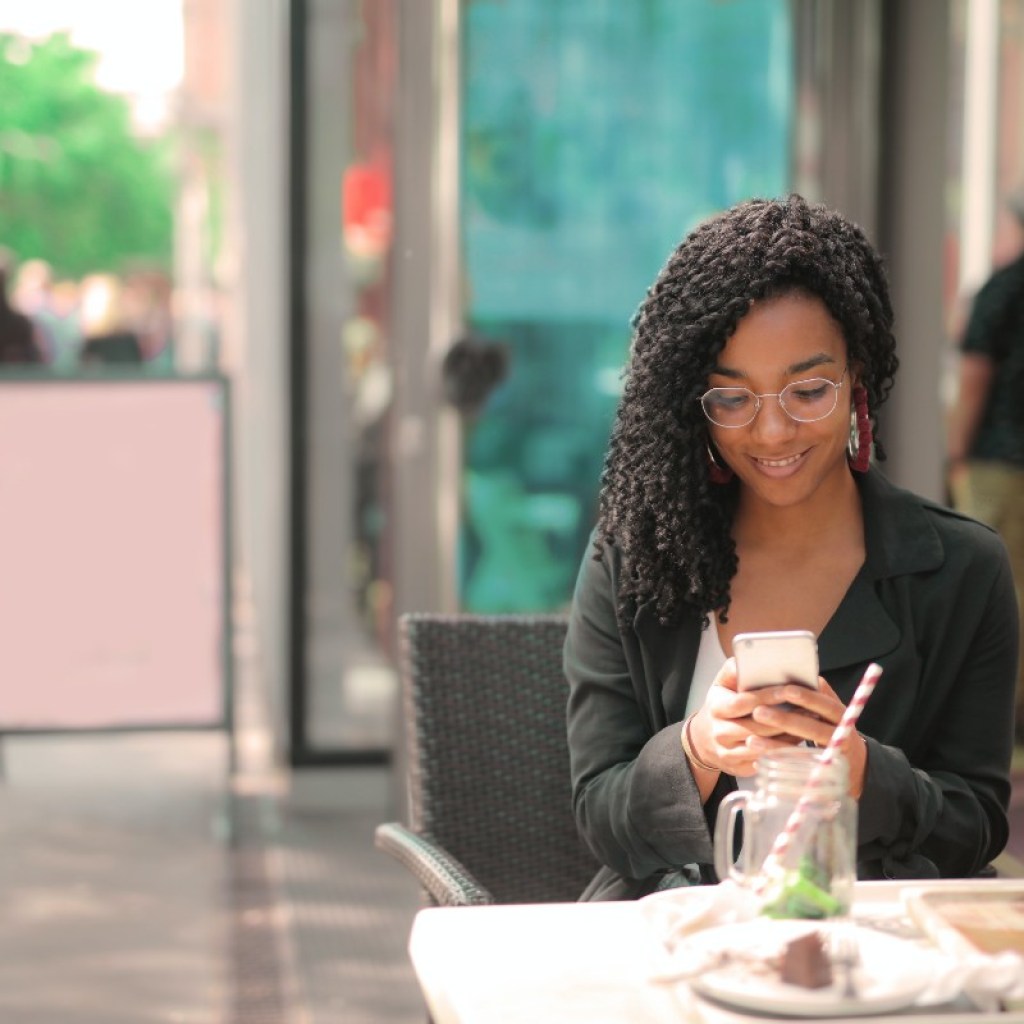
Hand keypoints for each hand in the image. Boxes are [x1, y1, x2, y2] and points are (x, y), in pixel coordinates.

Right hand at [687, 658, 806, 777]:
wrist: (704, 739)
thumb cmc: (721, 705)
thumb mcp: (721, 685)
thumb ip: (733, 670)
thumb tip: (746, 660)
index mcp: (716, 708)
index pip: (743, 702)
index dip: (767, 696)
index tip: (788, 690)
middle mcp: (719, 733)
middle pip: (757, 727)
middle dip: (785, 717)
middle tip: (809, 707)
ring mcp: (729, 753)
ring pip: (765, 746)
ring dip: (789, 735)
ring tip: (808, 722)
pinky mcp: (739, 769)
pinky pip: (767, 760)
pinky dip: (785, 749)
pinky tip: (798, 738)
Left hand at [744, 677, 867, 797]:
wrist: (852, 762)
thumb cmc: (828, 724)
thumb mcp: (825, 708)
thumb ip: (812, 693)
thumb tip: (784, 674)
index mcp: (841, 715)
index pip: (827, 705)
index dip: (808, 698)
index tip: (787, 690)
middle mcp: (841, 736)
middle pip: (815, 729)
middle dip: (786, 720)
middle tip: (758, 712)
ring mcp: (833, 756)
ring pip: (805, 752)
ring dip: (777, 745)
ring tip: (751, 739)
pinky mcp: (822, 774)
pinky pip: (798, 769)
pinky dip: (778, 763)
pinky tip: (758, 759)